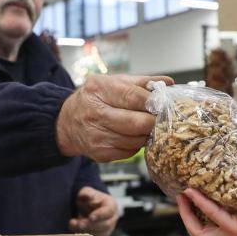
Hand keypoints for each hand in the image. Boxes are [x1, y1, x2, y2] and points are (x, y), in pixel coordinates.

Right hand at [56, 74, 172, 161]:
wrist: (67, 122)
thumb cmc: (95, 98)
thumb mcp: (114, 82)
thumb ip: (142, 82)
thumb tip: (168, 83)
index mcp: (99, 89)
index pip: (133, 96)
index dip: (152, 102)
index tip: (163, 103)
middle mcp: (94, 113)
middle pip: (136, 122)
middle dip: (153, 121)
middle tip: (159, 118)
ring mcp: (96, 135)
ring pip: (135, 140)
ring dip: (147, 135)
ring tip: (146, 127)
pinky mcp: (100, 153)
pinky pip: (129, 152)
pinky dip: (136, 145)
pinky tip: (133, 136)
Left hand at [69, 186, 118, 235]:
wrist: (88, 207)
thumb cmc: (89, 198)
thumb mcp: (87, 192)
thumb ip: (87, 193)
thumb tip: (88, 196)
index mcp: (111, 205)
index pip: (109, 211)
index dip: (100, 215)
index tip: (90, 217)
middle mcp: (112, 218)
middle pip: (105, 225)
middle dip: (91, 225)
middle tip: (79, 223)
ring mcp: (108, 229)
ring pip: (100, 234)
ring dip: (86, 232)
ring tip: (73, 225)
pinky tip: (75, 231)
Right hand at [177, 155, 236, 235]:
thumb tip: (225, 138)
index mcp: (234, 221)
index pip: (205, 226)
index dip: (190, 212)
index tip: (183, 191)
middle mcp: (234, 230)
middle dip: (185, 217)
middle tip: (180, 196)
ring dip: (189, 215)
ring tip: (184, 194)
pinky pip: (216, 219)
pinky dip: (203, 205)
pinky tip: (196, 192)